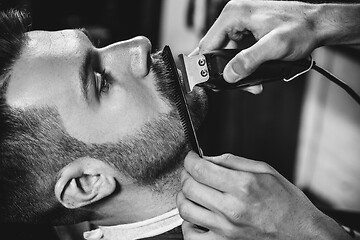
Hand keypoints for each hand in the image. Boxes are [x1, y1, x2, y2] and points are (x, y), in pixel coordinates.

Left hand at [176, 151, 351, 239]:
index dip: (190, 160)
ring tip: (194, 191)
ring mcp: (226, 230)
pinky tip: (198, 215)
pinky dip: (189, 223)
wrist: (303, 236)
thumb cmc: (288, 203)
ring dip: (184, 196)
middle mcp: (232, 208)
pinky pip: (191, 235)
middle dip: (186, 175)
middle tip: (192, 172)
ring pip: (185, 209)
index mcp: (243, 186)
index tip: (191, 158)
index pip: (200, 169)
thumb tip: (208, 158)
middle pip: (189, 187)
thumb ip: (233, 162)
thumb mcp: (266, 171)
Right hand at [195, 0, 321, 82]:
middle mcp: (234, 16)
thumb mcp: (275, 46)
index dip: (204, 65)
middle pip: (216, 50)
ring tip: (251, 82)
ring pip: (227, 54)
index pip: (206, 44)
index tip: (208, 82)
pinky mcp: (248, 31)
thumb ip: (250, 60)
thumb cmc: (301, 28)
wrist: (318, 24)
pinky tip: (254, 73)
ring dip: (236, 70)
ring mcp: (241, 24)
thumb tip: (229, 74)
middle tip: (237, 85)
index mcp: (234, 14)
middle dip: (225, 71)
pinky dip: (244, 64)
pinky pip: (238, 52)